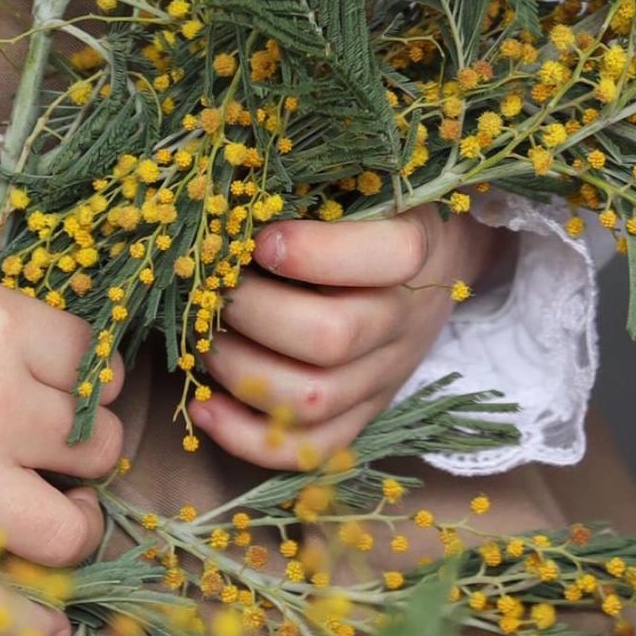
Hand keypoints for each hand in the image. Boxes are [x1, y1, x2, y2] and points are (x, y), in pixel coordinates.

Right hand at [0, 251, 122, 635]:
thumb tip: (9, 318)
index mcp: (2, 325)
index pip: (92, 363)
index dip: (90, 384)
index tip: (74, 392)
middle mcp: (1, 402)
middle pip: (93, 444)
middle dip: (86, 454)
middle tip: (61, 456)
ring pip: (66, 528)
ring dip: (74, 527)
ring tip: (60, 518)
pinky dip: (25, 624)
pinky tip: (48, 631)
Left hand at [190, 207, 506, 470]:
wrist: (432, 270)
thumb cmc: (373, 213)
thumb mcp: (363, 186)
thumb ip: (312, 185)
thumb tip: (225, 190)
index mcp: (412, 249)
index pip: (390, 256)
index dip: (313, 251)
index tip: (260, 237)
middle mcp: (402, 320)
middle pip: (332, 337)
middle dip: (253, 312)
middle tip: (213, 287)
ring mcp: (383, 377)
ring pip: (313, 401)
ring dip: (241, 372)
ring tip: (204, 338)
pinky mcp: (363, 416)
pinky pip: (309, 450)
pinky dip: (247, 438)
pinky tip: (204, 406)